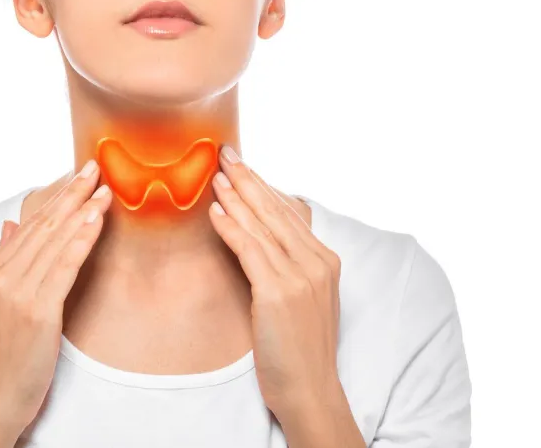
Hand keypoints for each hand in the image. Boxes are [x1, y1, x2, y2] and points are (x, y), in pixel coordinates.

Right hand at [0, 160, 111, 440]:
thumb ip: (1, 261)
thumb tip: (10, 226)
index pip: (30, 225)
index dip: (55, 198)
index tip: (77, 177)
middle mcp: (1, 275)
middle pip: (43, 225)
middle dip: (71, 193)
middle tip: (94, 166)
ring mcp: (17, 292)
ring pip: (55, 240)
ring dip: (82, 209)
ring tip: (104, 186)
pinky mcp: (37, 311)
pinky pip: (64, 266)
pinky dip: (82, 239)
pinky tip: (97, 219)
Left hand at [207, 146, 342, 417]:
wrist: (309, 388)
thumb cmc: (299, 346)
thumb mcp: (303, 298)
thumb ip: (290, 265)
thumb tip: (260, 235)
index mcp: (325, 261)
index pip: (289, 213)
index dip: (263, 186)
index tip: (243, 165)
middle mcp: (317, 263)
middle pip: (275, 211)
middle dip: (248, 179)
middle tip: (225, 153)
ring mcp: (300, 277)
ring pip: (262, 226)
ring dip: (236, 196)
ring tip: (215, 174)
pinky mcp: (278, 293)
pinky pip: (250, 250)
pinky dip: (231, 228)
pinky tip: (215, 211)